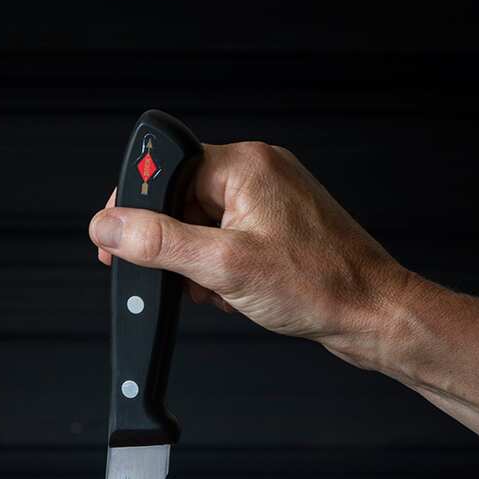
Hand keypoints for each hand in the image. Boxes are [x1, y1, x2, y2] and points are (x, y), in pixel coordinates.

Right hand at [88, 142, 411, 364]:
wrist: (371, 314)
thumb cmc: (318, 286)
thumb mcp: (223, 266)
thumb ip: (158, 243)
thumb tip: (107, 225)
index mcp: (245, 164)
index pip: (166, 169)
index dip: (136, 209)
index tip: (118, 243)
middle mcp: (258, 172)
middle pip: (180, 198)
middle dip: (171, 245)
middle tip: (180, 279)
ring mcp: (269, 199)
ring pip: (201, 224)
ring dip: (195, 263)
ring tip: (218, 290)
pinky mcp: (277, 226)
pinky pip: (225, 240)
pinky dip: (218, 269)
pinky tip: (232, 293)